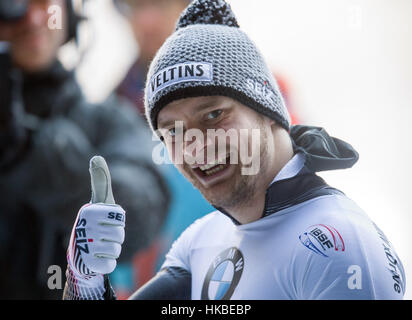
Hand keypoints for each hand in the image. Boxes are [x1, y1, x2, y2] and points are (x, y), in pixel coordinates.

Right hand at [64, 156, 125, 298]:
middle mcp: (84, 227)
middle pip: (120, 234)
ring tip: (99, 247)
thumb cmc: (94, 223)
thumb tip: (96, 156)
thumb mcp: (99, 201)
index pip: (120, 217)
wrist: (80, 253)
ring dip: (112, 250)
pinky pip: (111, 264)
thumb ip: (100, 181)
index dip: (117, 221)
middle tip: (102, 236)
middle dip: (116, 237)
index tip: (106, 221)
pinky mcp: (87, 265)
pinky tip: (97, 259)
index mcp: (89, 211)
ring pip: (116, 250)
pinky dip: (108, 263)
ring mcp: (84, 247)